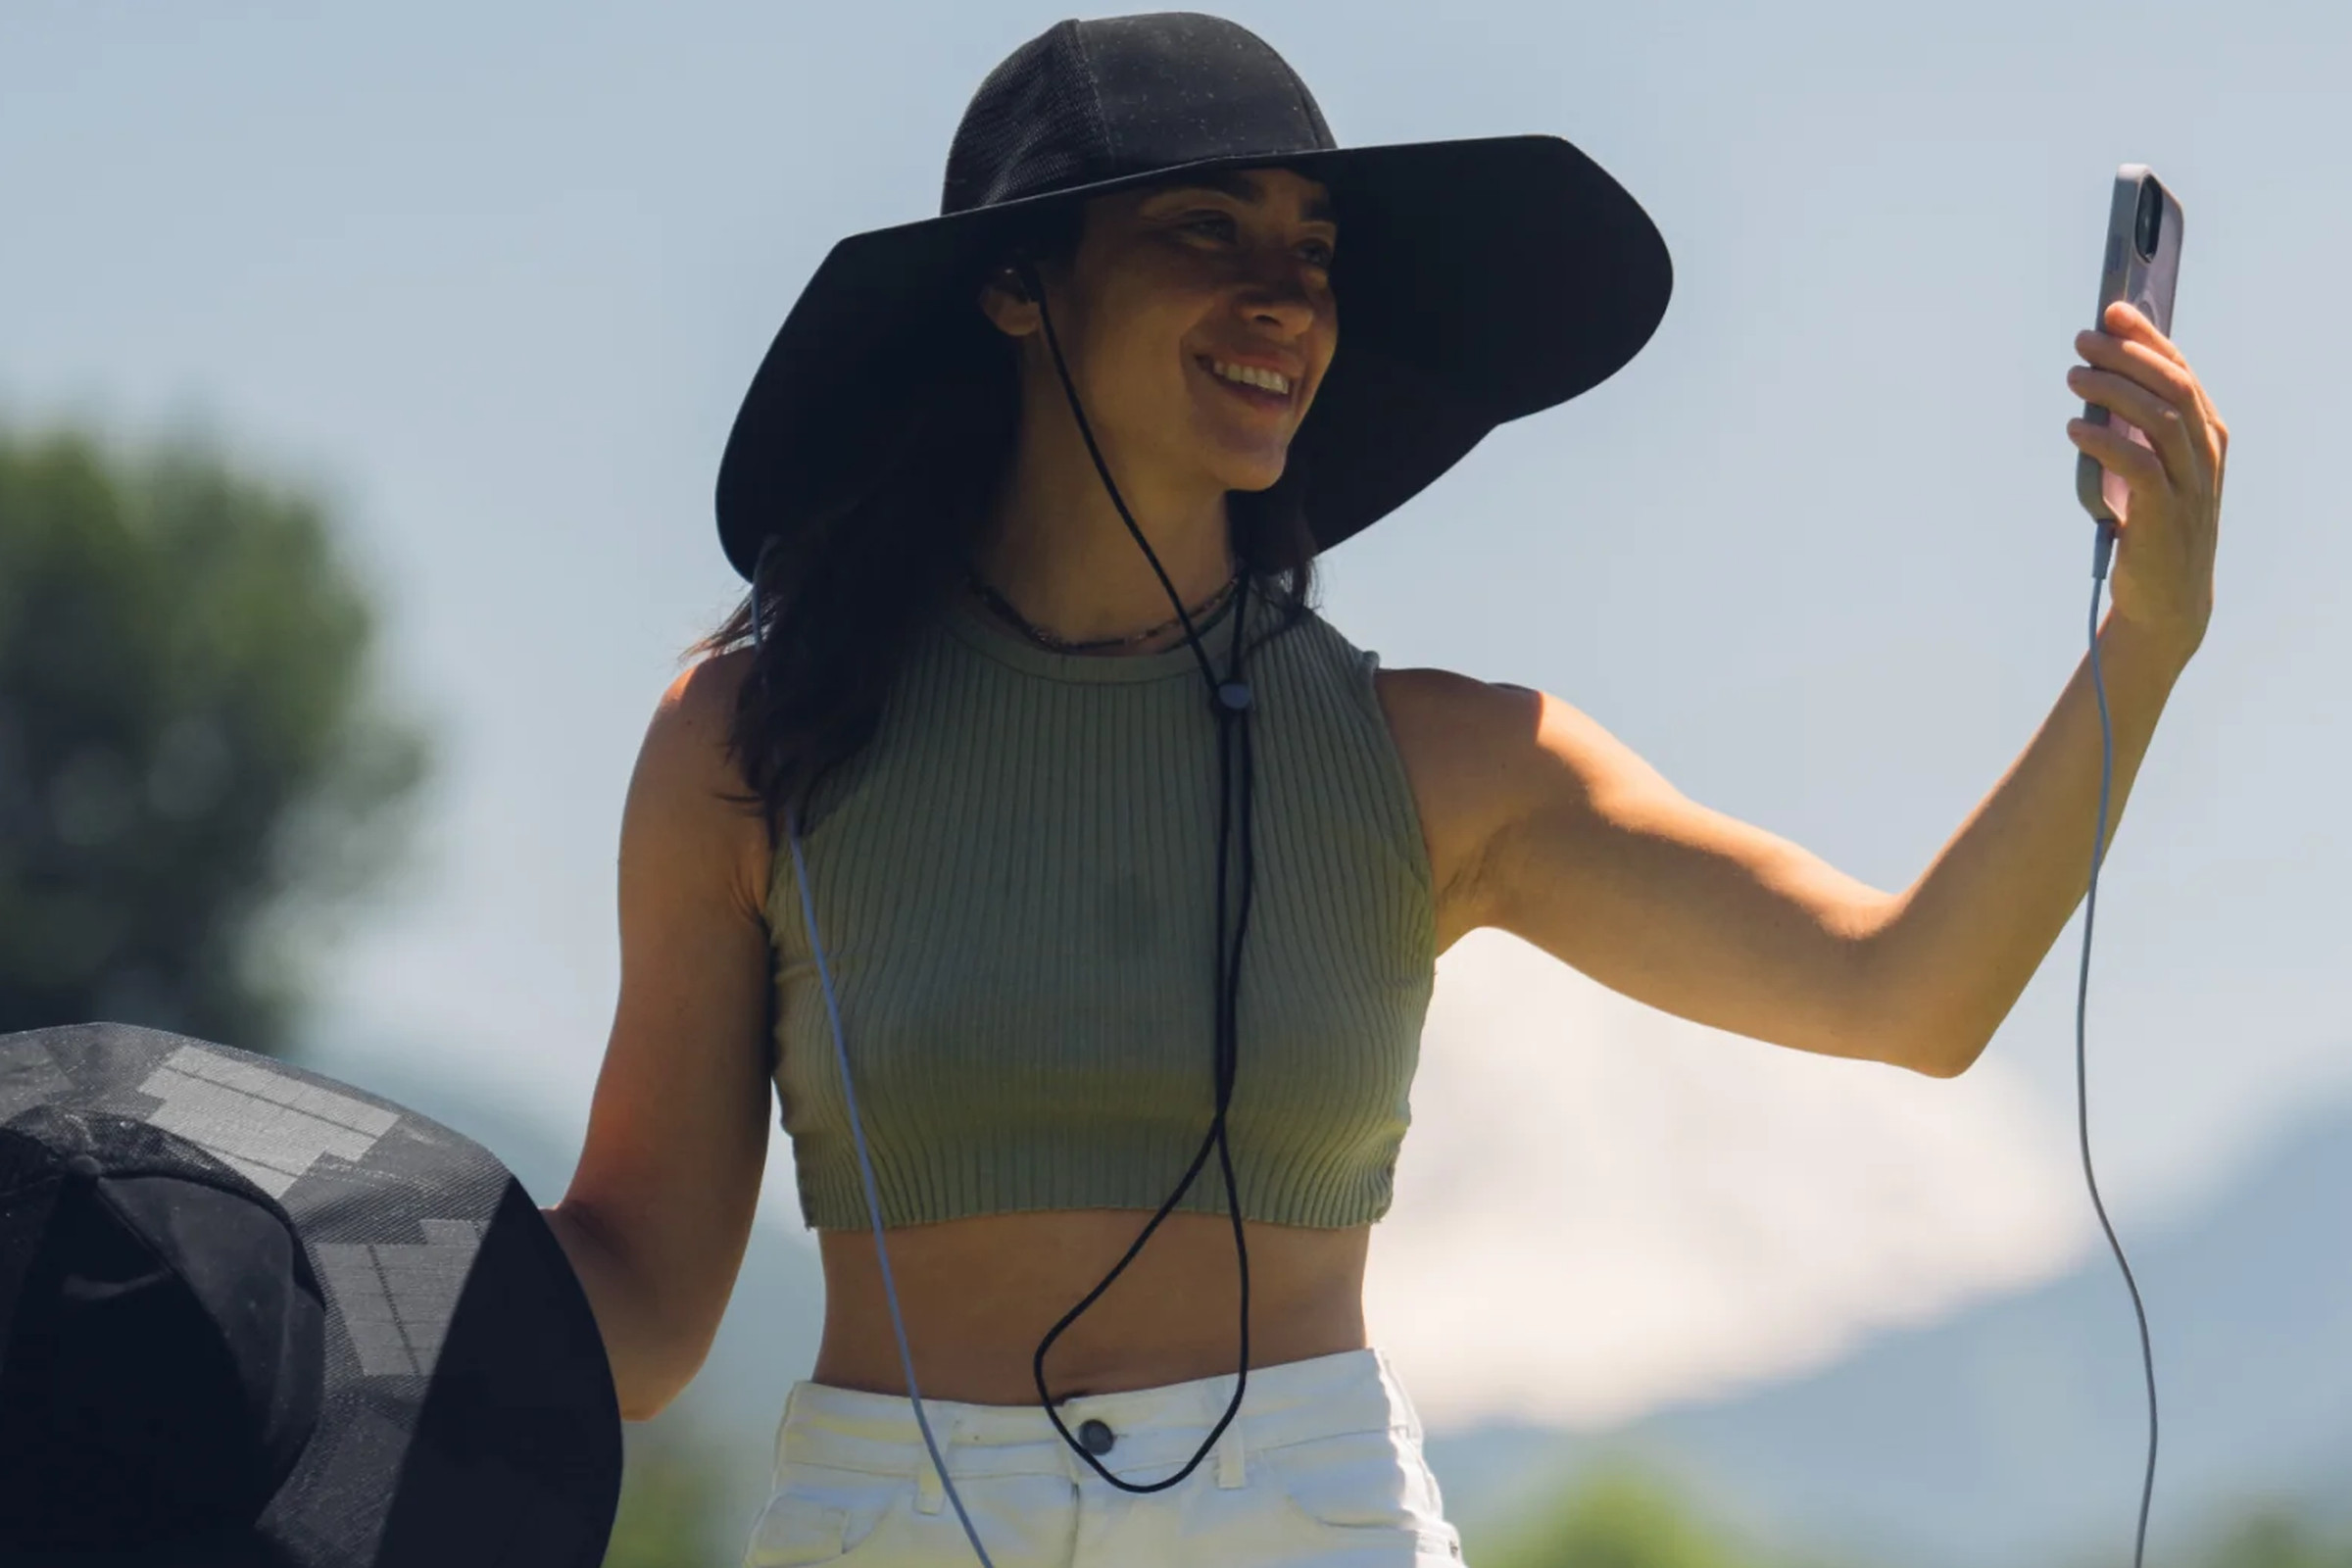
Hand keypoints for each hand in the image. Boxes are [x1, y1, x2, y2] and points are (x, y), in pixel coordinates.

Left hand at [2065, 298, 2227, 658]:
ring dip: (2112, 391)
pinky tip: (2076, 429)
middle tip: (2082, 340)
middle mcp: (2204, 455)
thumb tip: (2096, 380)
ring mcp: (2188, 485)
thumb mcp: (2151, 470)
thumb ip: (2137, 430)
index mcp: (2206, 436)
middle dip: (2127, 355)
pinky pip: (2138, 465)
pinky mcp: (2164, 515)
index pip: (2181, 372)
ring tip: (2073, 378)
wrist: (2167, 600)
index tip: (2113, 311)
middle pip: (2171, 386)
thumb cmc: (2152, 527)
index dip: (2148, 337)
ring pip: (2157, 419)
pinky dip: (2105, 441)